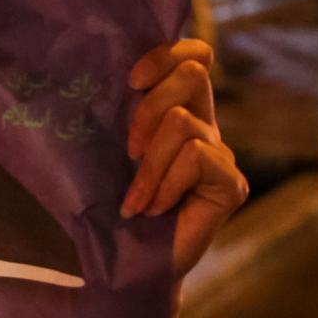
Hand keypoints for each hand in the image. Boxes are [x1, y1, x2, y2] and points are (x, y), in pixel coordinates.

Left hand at [122, 40, 248, 279]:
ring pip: (182, 123)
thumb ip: (114, 114)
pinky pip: (195, 158)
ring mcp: (222, 155)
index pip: (195, 55)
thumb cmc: (111, 207)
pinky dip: (165, 185)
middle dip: (149, 107)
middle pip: (193, 72)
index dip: (166, 54)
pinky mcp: (231, 184)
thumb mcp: (107, 151)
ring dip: (149, 166)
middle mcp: (205, 126)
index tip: (131, 82)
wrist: (129, 263)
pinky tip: (155, 209)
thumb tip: (86, 74)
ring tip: (138, 199)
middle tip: (129, 150)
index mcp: (178, 110)